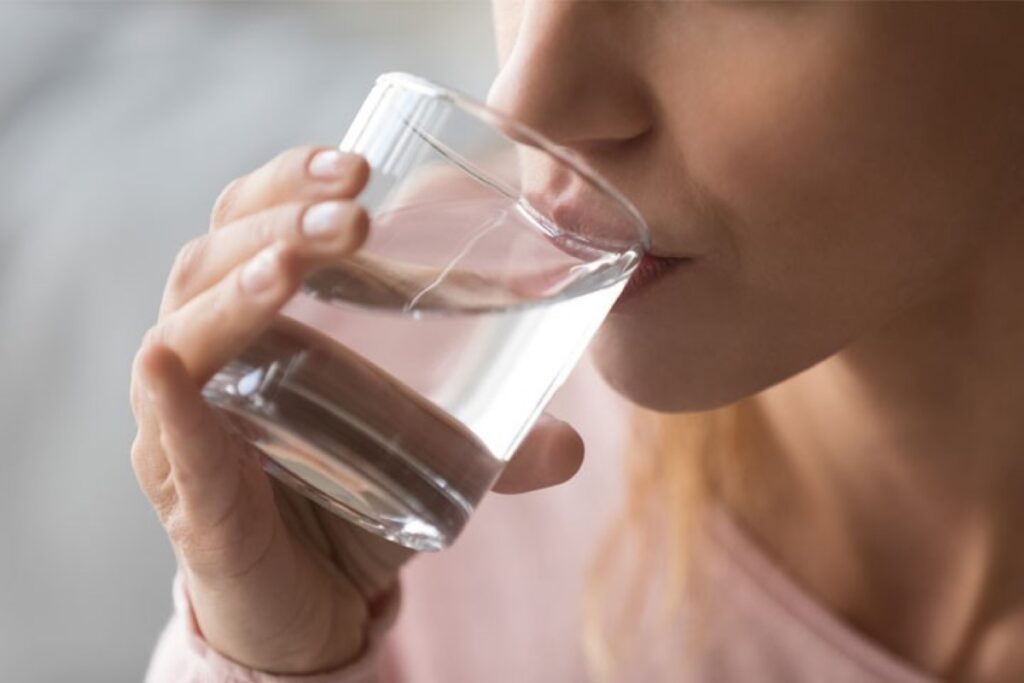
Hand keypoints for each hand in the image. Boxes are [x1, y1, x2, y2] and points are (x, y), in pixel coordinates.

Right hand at [129, 145, 585, 674]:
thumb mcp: (427, 455)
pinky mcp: (189, 496)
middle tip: (353, 209)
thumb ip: (496, 445)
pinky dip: (170, 403)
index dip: (292, 182)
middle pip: (214, 256)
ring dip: (237, 287)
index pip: (252, 221)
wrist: (310, 604)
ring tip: (294, 264)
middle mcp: (209, 357)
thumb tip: (574, 446)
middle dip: (280, 220)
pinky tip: (171, 366)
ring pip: (184, 331)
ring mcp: (186, 425)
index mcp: (259, 320)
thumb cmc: (351, 500)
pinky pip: (170, 440)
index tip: (362, 165)